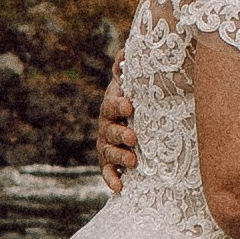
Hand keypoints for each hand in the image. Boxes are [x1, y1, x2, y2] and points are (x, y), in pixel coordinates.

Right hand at [96, 77, 136, 192]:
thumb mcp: (128, 85)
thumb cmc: (132, 101)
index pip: (113, 104)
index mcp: (112, 106)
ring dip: (119, 156)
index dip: (119, 105)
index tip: (130, 106)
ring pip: (109, 151)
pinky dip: (112, 180)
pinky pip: (107, 172)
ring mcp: (106, 145)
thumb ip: (125, 70)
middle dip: (121, 134)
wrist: (126, 122)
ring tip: (133, 161)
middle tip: (133, 137)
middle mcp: (106, 125)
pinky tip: (119, 188)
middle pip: (110, 130)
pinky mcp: (108, 162)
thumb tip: (126, 50)